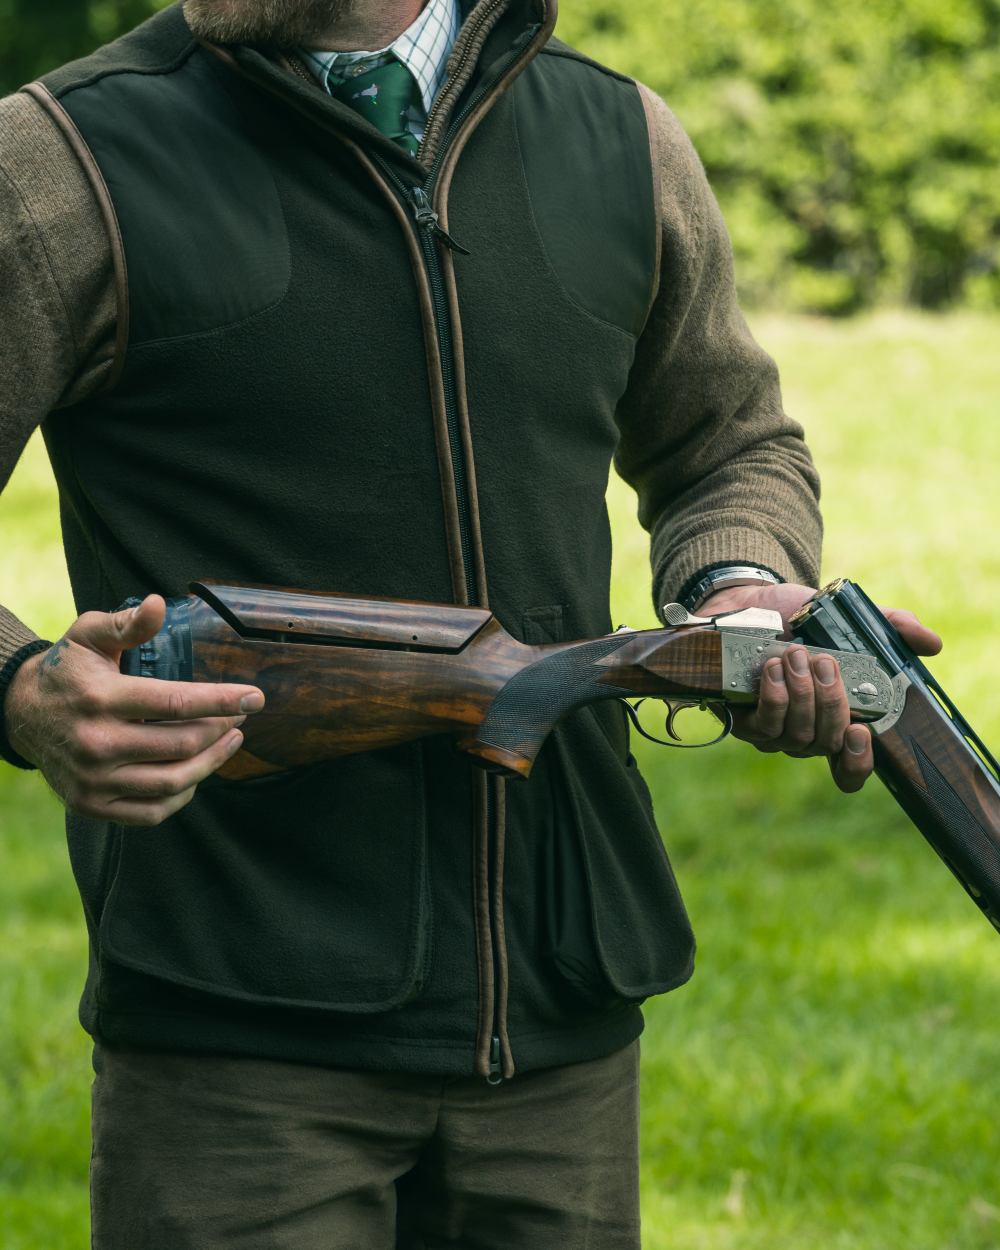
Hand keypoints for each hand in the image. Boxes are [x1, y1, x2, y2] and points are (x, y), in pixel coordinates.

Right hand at [4, 595, 264, 826]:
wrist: (22, 714)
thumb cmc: (68, 670)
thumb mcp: (89, 635)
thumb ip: (126, 624)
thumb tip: (158, 604)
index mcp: (101, 699)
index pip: (175, 703)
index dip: (221, 700)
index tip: (255, 699)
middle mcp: (97, 743)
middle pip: (182, 744)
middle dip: (222, 728)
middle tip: (240, 715)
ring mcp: (93, 780)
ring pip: (173, 781)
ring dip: (212, 762)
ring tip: (231, 741)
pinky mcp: (92, 804)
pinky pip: (152, 811)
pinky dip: (182, 794)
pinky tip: (197, 771)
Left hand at [695, 581, 941, 792]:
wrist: (750, 605)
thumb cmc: (802, 620)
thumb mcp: (851, 619)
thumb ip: (892, 629)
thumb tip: (931, 644)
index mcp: (836, 722)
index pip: (849, 770)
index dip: (858, 763)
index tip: (862, 731)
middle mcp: (805, 736)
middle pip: (826, 744)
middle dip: (831, 703)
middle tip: (825, 661)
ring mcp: (774, 733)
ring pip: (797, 735)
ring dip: (801, 694)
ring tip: (797, 655)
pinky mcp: (744, 722)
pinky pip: (764, 724)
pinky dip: (774, 695)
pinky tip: (774, 668)